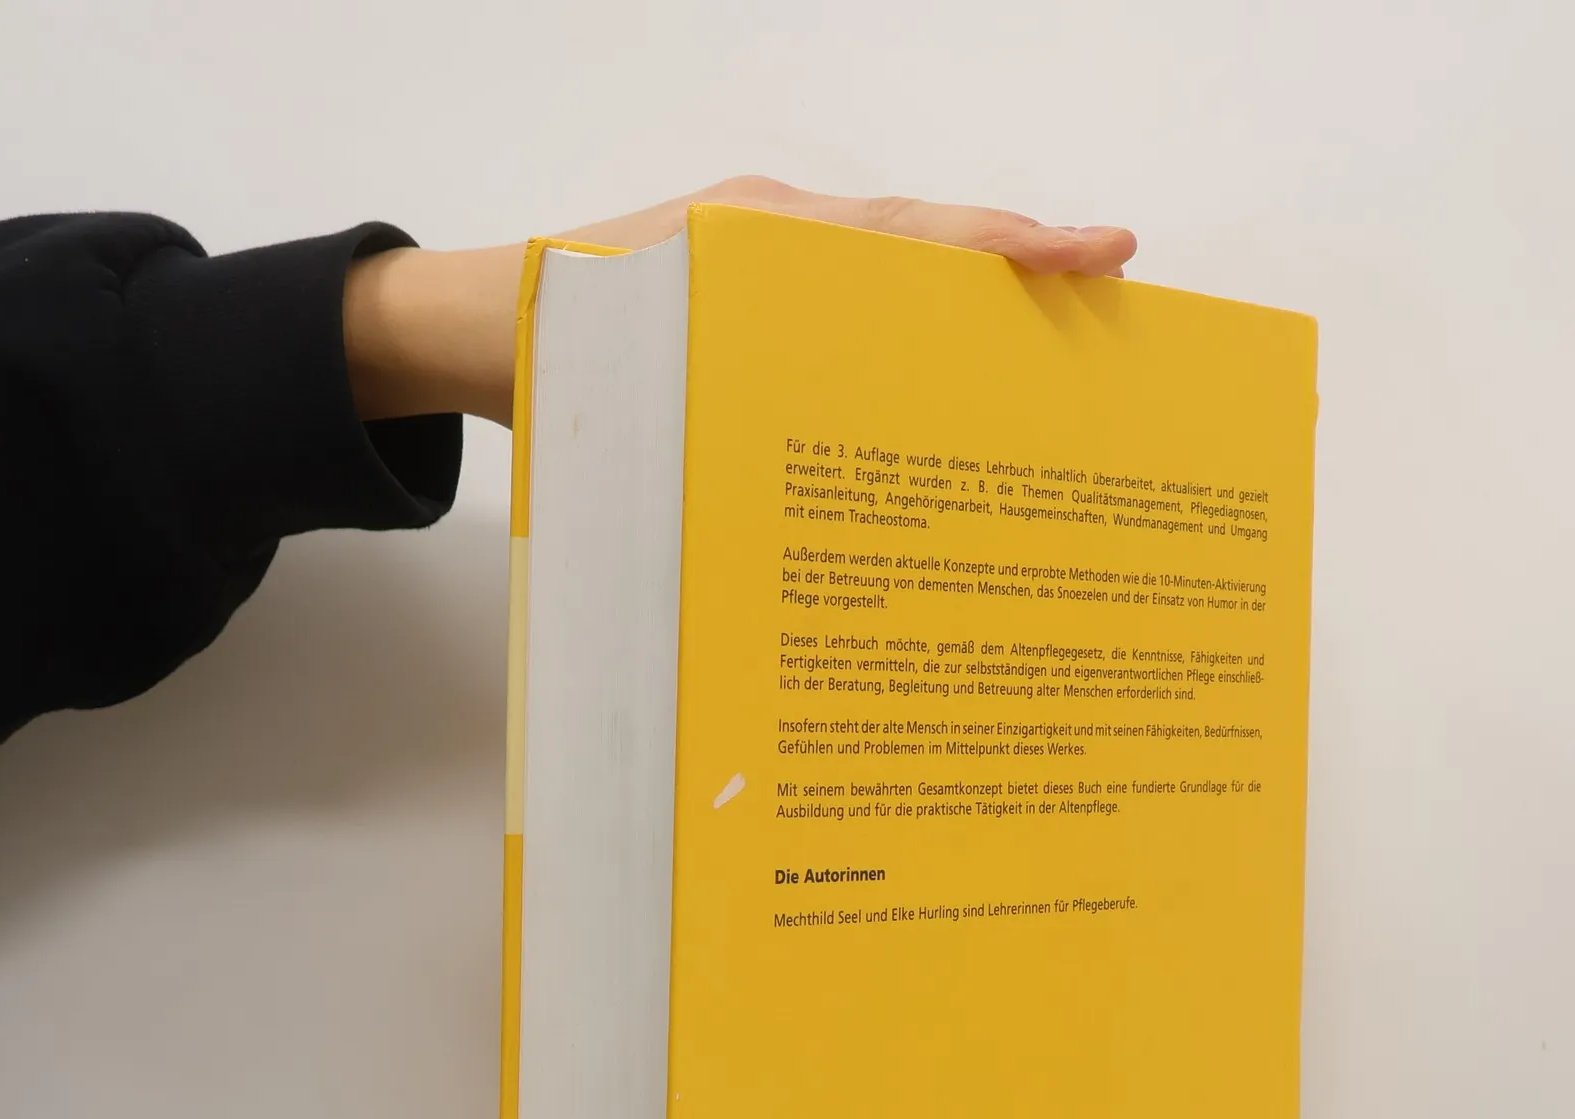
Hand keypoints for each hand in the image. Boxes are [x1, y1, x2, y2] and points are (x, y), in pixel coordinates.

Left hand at [344, 176, 1136, 426]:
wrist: (464, 331)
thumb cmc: (546, 352)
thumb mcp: (631, 368)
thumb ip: (718, 377)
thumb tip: (811, 427)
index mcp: (761, 241)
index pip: (907, 235)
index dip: (1003, 247)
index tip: (1091, 252)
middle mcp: (775, 238)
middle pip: (921, 243)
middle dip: (1016, 262)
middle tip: (1110, 282)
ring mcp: (765, 263)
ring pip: (892, 273)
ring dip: (970, 299)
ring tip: (1056, 331)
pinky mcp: (752, 299)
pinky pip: (847, 304)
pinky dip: (907, 328)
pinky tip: (943, 376)